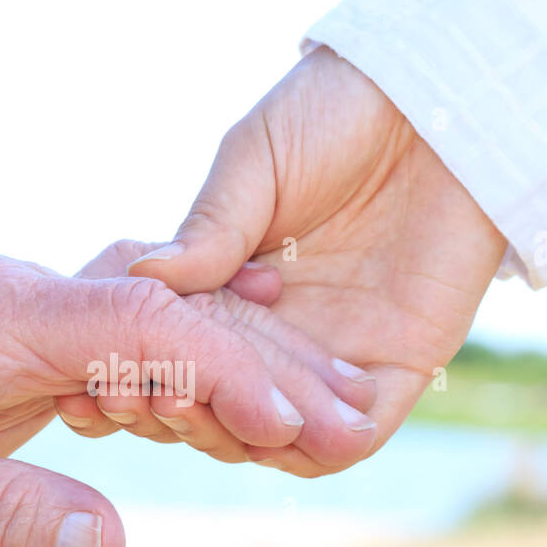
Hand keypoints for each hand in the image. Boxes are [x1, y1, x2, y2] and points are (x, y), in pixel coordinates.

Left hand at [0, 252, 375, 546]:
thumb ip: (0, 513)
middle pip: (163, 316)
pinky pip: (129, 352)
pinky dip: (194, 380)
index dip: (219, 371)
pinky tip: (254, 401)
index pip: (132, 323)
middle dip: (256, 369)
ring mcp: (24, 313)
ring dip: (239, 372)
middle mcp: (13, 292)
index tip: (290, 422)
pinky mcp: (29, 343)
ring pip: (156, 330)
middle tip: (348, 419)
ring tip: (327, 413)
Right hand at [129, 47, 508, 467]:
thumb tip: (142, 277)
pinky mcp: (399, 365)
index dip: (142, 372)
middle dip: (183, 415)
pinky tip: (295, 432)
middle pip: (220, 409)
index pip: (181, 355)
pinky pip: (354, 437)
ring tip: (212, 415)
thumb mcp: (255, 162)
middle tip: (155, 396)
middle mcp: (278, 332)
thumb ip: (209, 228)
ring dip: (242, 440)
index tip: (107, 374)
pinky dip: (323, 448)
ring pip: (279, 438)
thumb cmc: (339, 113)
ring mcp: (335, 355)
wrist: (439, 99)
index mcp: (232, 288)